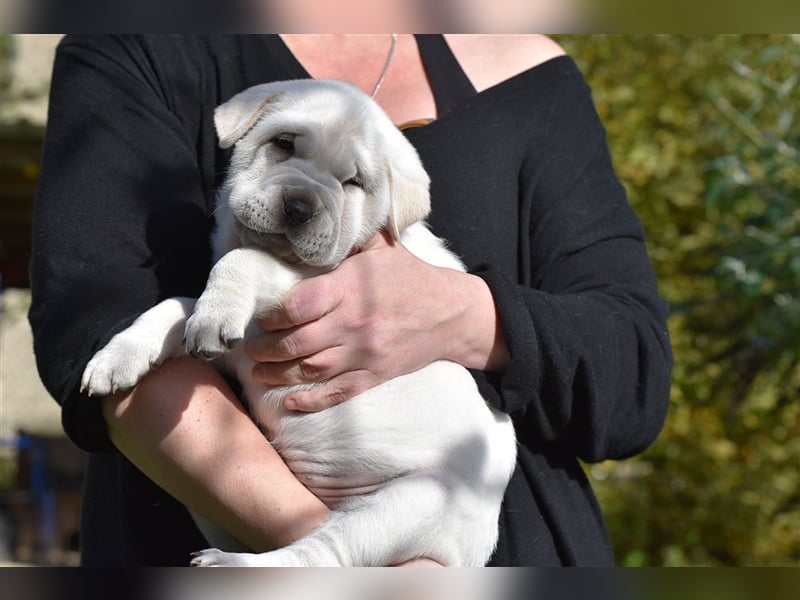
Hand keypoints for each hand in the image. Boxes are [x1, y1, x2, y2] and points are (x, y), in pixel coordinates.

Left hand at [244, 230, 508, 410]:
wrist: (452, 314)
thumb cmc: (410, 277)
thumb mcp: (381, 249)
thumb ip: (347, 241)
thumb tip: (315, 221)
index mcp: (352, 288)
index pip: (299, 306)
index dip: (273, 316)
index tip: (261, 319)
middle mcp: (355, 323)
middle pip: (298, 343)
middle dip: (266, 350)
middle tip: (250, 350)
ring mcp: (365, 353)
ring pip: (311, 370)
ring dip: (279, 375)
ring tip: (259, 373)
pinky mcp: (376, 375)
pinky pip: (338, 392)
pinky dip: (311, 400)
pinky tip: (289, 402)